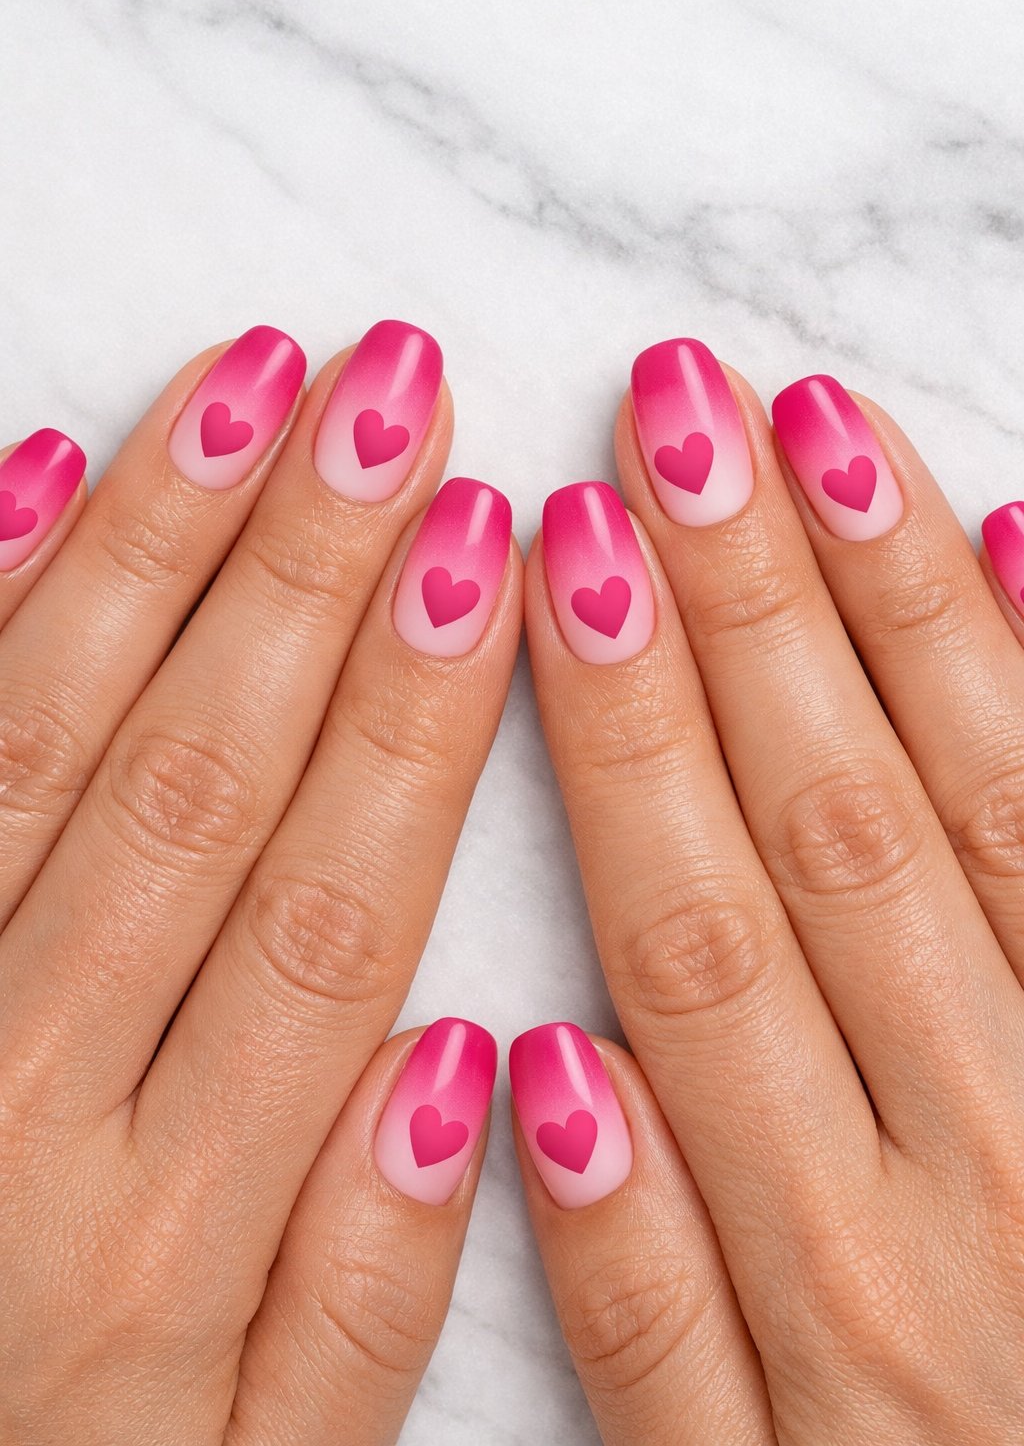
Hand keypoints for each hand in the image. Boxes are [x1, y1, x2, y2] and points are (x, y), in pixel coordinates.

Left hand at [0, 322, 518, 1442]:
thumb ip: (364, 1301)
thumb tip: (467, 1067)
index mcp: (167, 1234)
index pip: (333, 906)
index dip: (418, 710)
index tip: (486, 545)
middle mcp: (23, 1099)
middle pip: (201, 780)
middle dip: (311, 567)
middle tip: (391, 391)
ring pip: (46, 740)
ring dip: (161, 545)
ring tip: (256, 383)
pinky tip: (47, 472)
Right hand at [518, 340, 1023, 1442]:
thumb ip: (640, 1305)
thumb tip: (542, 1072)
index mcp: (832, 1255)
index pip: (695, 922)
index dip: (624, 721)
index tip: (568, 550)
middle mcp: (978, 1145)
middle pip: (831, 820)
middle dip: (741, 602)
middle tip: (676, 414)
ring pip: (980, 804)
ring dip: (890, 603)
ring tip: (811, 428)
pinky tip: (1023, 539)